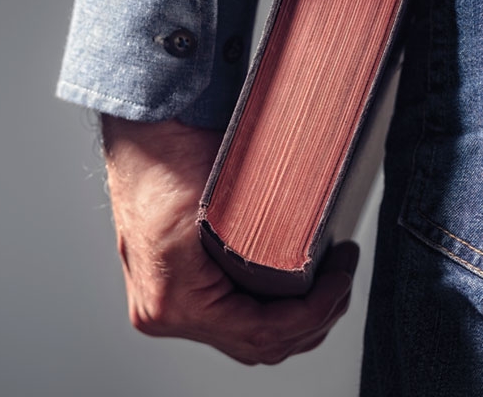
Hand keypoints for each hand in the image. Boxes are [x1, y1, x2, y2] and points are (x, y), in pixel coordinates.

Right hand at [101, 114, 359, 365]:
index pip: (263, 332)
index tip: (340, 278)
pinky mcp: (175, 291)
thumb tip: (321, 258)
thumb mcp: (221, 200)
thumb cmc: (166, 159)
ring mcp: (166, 306)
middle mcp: (165, 313)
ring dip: (292, 319)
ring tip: (325, 284)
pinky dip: (267, 310)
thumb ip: (265, 242)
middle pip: (259, 344)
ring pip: (246, 338)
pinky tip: (292, 288)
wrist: (140, 136)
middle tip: (341, 278)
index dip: (314, 311)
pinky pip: (230, 318)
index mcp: (174, 300)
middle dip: (312, 318)